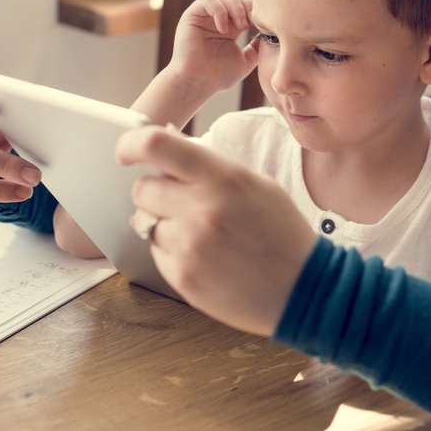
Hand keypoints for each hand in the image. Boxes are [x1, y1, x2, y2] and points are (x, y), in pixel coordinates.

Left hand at [118, 125, 316, 335]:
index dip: (131, 143)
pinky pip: (156, 253)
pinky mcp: (183, 277)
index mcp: (223, 177)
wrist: (304, 288)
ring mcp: (190, 245)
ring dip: (163, 225)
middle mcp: (202, 209)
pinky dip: (172, 253)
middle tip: (179, 203)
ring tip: (200, 235)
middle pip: (143, 188)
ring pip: (145, 223)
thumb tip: (166, 141)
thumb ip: (210, 165)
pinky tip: (204, 257)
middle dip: (154, 193)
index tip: (125, 151)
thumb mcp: (255, 184)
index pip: (156, 145)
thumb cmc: (282, 233)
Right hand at [169, 0, 258, 95]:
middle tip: (251, 23)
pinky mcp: (192, 15)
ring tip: (241, 26)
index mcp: (231, 26)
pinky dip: (220, 11)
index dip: (255, 9)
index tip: (262, 24)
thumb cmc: (218, 76)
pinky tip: (224, 29)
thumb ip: (257, 48)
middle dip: (247, 5)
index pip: (245, 5)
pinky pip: (208, 1)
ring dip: (236, 7)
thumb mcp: (246, 61)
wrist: (197, 84)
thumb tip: (269, 36)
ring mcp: (204, 15)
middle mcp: (217, 18)